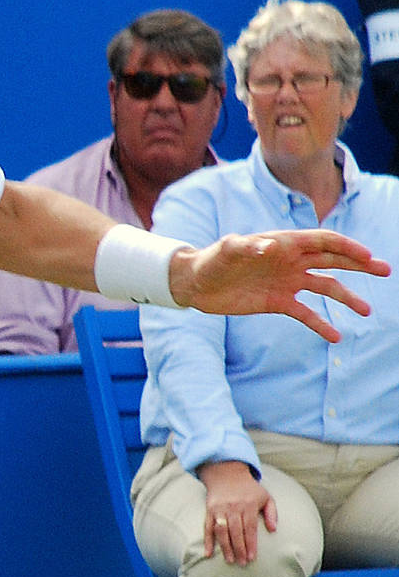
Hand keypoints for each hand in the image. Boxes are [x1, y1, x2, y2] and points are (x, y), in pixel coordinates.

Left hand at [169, 231, 388, 341]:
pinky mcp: (278, 302)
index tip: (367, 257)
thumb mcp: (226, 250)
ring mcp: (287, 281)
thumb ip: (246, 246)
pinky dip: (320, 324)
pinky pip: (305, 313)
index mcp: (285, 242)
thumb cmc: (211, 260)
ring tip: (367, 311)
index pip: (324, 241)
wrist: (196, 283)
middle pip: (333, 260)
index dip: (346, 247)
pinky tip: (335, 336)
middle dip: (360, 265)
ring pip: (325, 287)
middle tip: (385, 270)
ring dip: (347, 297)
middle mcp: (291, 260)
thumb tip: (268, 246)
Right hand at [197, 459, 276, 564]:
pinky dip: (207, 541)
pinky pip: (208, 527)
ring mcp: (220, 509)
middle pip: (236, 532)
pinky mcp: (210, 510)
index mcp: (249, 505)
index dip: (251, 544)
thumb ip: (272, 513)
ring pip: (222, 531)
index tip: (252, 557)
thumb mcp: (266, 496)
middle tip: (243, 563)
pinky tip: (208, 553)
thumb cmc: (249, 488)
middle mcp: (233, 507)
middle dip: (240, 549)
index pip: (250, 528)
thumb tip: (273, 530)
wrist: (227, 473)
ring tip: (230, 560)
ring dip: (225, 547)